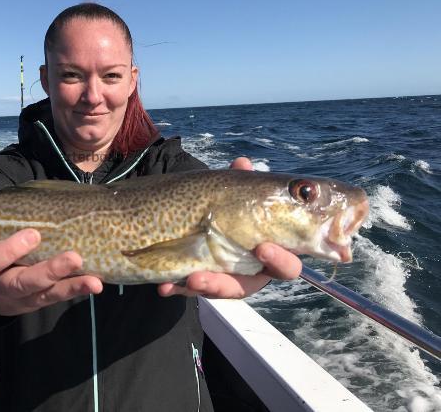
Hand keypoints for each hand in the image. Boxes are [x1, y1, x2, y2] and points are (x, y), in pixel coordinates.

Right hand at [0, 229, 102, 315]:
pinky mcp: (35, 304)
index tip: (34, 234)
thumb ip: (1, 223)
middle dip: (50, 271)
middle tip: (74, 258)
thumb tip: (33, 196)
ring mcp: (19, 299)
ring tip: (93, 282)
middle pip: (23, 282)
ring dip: (70, 287)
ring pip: (44, 294)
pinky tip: (94, 284)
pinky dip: (74, 290)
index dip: (11, 249)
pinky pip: (55, 298)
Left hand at [157, 156, 302, 298]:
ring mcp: (227, 280)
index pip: (287, 264)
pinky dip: (179, 288)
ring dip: (205, 286)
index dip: (280, 259)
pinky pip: (192, 291)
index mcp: (274, 252)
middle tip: (210, 274)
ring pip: (219, 291)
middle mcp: (253, 272)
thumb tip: (242, 163)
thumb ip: (242, 182)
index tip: (263, 248)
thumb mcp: (236, 193)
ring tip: (189, 279)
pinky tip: (165, 286)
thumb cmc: (236, 207)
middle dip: (229, 282)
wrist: (206, 215)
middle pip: (249, 286)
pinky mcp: (204, 284)